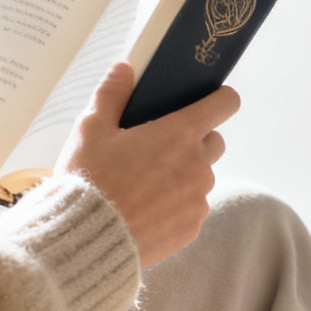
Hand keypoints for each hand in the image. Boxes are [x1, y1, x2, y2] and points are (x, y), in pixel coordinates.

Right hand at [61, 64, 238, 265]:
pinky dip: (177, 205)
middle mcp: (198, 166)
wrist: (86, 241)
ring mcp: (197, 200)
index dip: (219, 99)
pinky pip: (192, 208)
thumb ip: (111, 94)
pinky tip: (146, 208)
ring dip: (184, 174)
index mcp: (179, 134)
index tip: (209, 101)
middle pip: (214, 141)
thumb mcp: (91, 130)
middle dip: (194, 139)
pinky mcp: (191, 229)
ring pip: (202, 177)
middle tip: (159, 146)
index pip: (224, 104)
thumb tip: (124, 69)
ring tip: (146, 182)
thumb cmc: (89, 180)